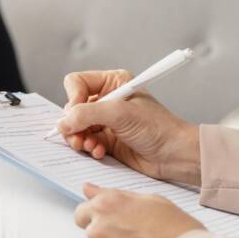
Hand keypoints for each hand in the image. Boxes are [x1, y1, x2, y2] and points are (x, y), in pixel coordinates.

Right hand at [60, 70, 200, 184]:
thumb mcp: (120, 114)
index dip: (73, 97)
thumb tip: (63, 122)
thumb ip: (87, 114)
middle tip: (78, 137)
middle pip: (73, 107)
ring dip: (79, 138)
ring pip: (76, 126)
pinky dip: (89, 148)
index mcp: (112, 82)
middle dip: (73, 124)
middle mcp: (107, 99)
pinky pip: (85, 141)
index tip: (75, 113)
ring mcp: (106, 121)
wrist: (176, 155)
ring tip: (89, 146)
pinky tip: (100, 152)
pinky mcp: (106, 139)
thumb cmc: (159, 128)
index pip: (77, 83)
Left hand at [74, 183, 205, 237]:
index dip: (97, 217)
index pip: (83, 211)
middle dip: (105, 235)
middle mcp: (98, 226)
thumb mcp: (149, 200)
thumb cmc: (176, 228)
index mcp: (106, 204)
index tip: (109, 223)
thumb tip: (88, 189)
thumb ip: (114, 195)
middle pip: (90, 232)